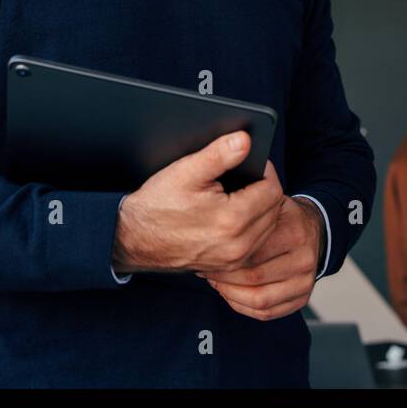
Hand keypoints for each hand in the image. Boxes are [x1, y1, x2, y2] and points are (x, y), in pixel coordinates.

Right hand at [112, 131, 284, 273]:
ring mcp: (233, 259)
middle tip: (247, 176)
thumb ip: (219, 154)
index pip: (272, 190)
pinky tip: (237, 215)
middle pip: (274, 210)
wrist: (132, 240)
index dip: (265, 171)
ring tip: (243, 194)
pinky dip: (252, 228)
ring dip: (261, 209)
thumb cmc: (156, 206)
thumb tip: (245, 140)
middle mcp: (238, 244)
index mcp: (232, 219)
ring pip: (268, 228)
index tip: (253, 162)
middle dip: (265, 189)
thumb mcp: (185, 172)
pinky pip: (255, 244)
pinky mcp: (227, 267)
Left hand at [196, 196, 322, 320]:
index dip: (224, 257)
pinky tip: (230, 293)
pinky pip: (267, 313)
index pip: (252, 254)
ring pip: (259, 300)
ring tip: (217, 282)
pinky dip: (244, 307)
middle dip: (223, 277)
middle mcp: (304, 260)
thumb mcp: (269, 204)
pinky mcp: (303, 299)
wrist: (312, 229)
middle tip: (206, 270)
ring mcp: (305, 283)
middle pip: (253, 279)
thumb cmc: (282, 218)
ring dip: (231, 294)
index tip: (207, 254)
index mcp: (294, 234)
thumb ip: (248, 213)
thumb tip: (212, 226)